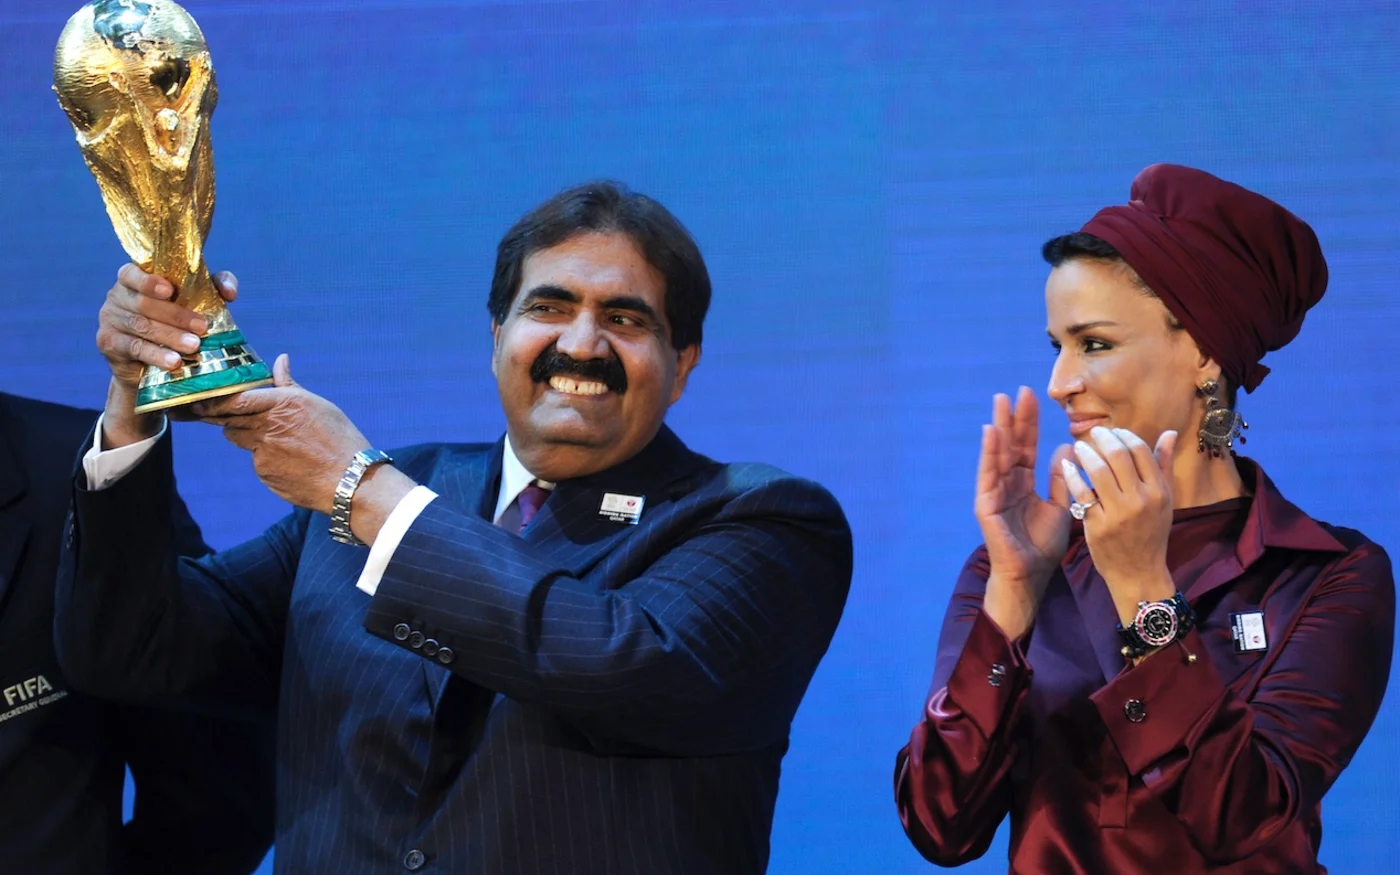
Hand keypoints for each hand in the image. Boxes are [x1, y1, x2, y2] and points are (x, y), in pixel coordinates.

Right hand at [95, 264, 236, 445]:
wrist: (149, 361)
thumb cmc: (176, 320)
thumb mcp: (195, 299)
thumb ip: (214, 286)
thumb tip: (230, 292)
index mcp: (133, 279)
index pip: (133, 273)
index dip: (149, 281)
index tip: (170, 291)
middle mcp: (117, 295)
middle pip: (144, 304)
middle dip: (176, 316)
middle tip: (202, 327)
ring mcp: (109, 319)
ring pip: (141, 326)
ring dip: (170, 337)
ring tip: (194, 346)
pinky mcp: (108, 342)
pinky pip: (133, 347)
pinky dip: (155, 354)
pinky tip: (173, 362)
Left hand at [193, 354, 370, 514]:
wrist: (352, 481)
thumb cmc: (340, 439)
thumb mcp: (317, 405)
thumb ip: (289, 384)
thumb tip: (280, 359)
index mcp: (284, 403)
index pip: (236, 399)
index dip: (214, 400)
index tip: (199, 399)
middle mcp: (269, 426)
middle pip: (230, 420)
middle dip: (226, 418)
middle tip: (223, 417)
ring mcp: (264, 452)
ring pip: (240, 440)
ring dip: (248, 436)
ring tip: (278, 440)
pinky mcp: (265, 474)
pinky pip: (256, 462)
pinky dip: (267, 459)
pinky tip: (291, 462)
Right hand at [974, 388, 1073, 638]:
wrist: (1030, 575)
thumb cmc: (1043, 546)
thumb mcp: (1060, 507)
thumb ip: (1062, 480)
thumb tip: (1065, 448)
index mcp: (1024, 484)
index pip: (1027, 447)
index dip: (1030, 424)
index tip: (1033, 397)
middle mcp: (1007, 484)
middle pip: (1011, 445)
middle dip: (1014, 419)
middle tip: (1017, 391)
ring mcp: (994, 492)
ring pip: (998, 454)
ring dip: (999, 428)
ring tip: (1000, 403)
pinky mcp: (986, 504)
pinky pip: (988, 474)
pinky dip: (989, 453)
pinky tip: (990, 433)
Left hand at [1061, 426, 1177, 624]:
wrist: (1138, 572)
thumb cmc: (1151, 533)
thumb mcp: (1164, 500)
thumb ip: (1163, 465)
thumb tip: (1169, 432)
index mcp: (1159, 491)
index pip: (1140, 451)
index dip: (1124, 435)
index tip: (1113, 432)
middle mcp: (1141, 500)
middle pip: (1118, 456)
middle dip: (1103, 439)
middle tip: (1093, 433)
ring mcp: (1118, 513)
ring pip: (1098, 471)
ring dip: (1086, 453)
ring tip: (1080, 447)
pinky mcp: (1097, 525)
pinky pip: (1081, 494)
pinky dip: (1073, 476)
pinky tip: (1068, 466)